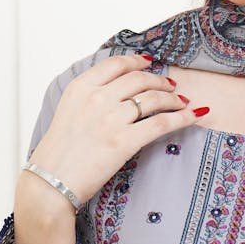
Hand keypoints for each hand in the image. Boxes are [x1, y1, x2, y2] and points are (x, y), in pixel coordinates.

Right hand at [19, 53, 206, 217]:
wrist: (51, 182)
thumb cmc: (58, 151)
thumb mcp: (68, 111)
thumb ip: (90, 96)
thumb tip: (117, 90)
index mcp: (81, 87)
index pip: (117, 63)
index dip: (138, 61)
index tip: (150, 63)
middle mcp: (97, 98)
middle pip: (140, 78)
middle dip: (160, 80)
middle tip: (171, 86)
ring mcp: (112, 119)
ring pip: (154, 98)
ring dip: (173, 98)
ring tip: (182, 101)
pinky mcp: (125, 141)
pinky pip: (162, 123)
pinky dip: (182, 117)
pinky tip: (193, 115)